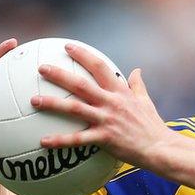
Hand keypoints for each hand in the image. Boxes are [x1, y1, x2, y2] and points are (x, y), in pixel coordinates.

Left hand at [30, 42, 173, 168]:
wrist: (161, 148)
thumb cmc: (153, 126)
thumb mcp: (146, 102)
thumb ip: (138, 85)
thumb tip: (137, 70)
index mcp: (120, 92)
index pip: (99, 67)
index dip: (82, 55)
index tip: (67, 47)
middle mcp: (112, 102)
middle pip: (81, 84)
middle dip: (59, 74)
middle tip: (40, 68)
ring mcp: (107, 120)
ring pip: (75, 108)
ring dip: (52, 104)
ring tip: (33, 100)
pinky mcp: (105, 138)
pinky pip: (78, 139)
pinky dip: (60, 140)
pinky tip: (43, 141)